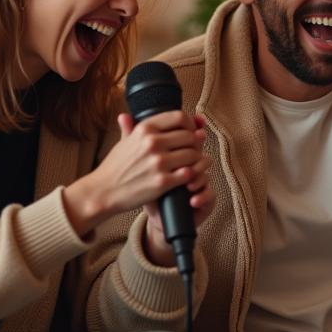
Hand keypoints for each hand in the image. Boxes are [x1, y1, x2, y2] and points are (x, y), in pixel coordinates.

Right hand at [64, 110, 209, 235]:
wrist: (104, 191)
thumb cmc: (115, 167)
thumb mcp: (122, 141)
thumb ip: (129, 127)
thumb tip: (127, 115)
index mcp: (145, 128)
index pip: (179, 117)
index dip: (190, 124)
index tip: (191, 131)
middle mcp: (152, 142)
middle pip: (190, 136)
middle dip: (195, 143)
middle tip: (193, 150)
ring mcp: (158, 162)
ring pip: (193, 154)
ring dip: (195, 160)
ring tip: (189, 163)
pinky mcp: (162, 182)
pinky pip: (189, 173)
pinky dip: (191, 174)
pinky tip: (185, 176)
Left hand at [143, 146, 214, 267]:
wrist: (152, 215)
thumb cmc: (143, 184)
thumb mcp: (138, 161)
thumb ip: (131, 137)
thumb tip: (122, 116)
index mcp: (181, 150)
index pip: (192, 137)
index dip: (191, 136)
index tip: (185, 138)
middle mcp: (194, 164)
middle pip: (201, 152)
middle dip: (195, 157)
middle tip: (184, 166)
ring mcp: (201, 181)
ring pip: (208, 173)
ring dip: (200, 177)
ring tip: (188, 186)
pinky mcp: (205, 199)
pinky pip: (209, 194)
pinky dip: (202, 196)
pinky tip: (192, 201)